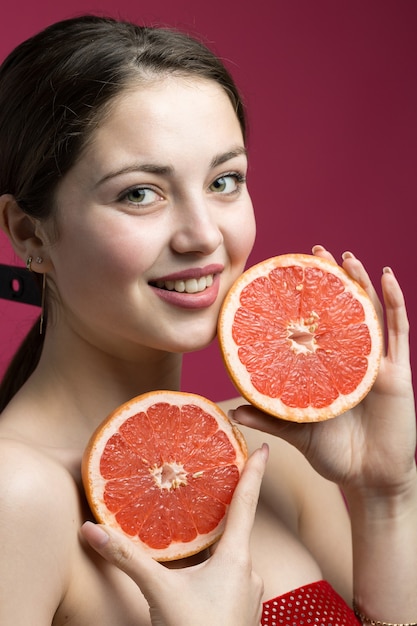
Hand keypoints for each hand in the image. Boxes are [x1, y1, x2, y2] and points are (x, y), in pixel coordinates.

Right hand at [81, 444, 267, 625]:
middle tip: (214, 489)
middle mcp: (250, 572)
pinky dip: (216, 570)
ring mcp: (249, 594)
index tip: (265, 448)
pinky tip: (200, 578)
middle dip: (225, 512)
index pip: (246, 503)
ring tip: (199, 536)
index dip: (255, 473)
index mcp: (236, 558)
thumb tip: (91, 530)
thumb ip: (127, 559)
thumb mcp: (159, 593)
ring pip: (232, 559)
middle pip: (237, 530)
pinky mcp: (242, 613)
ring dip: (217, 547)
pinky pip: (231, 580)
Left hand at [232, 246, 415, 494]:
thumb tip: (232, 410)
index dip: (306, 299)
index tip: (288, 275)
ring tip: (345, 256)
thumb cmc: (335, 454)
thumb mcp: (298, 430)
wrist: (370, 479)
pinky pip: (397, 330)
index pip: (316, 324)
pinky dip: (394, 301)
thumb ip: (271, 417)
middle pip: (341, 309)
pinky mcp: (397, 372)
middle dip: (330, 279)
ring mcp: (375, 362)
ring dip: (359, 281)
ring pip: (369, 311)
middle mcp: (351, 359)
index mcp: (328, 368)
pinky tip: (386, 277)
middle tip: (314, 253)